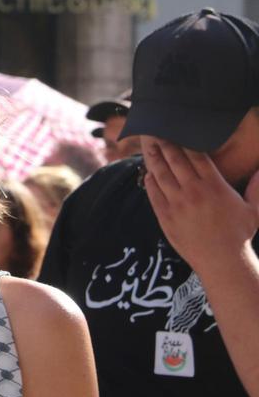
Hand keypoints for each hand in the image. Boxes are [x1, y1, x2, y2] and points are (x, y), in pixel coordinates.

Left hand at [142, 135, 258, 273]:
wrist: (222, 261)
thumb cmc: (239, 235)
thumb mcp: (254, 210)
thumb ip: (257, 188)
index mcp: (214, 186)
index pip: (196, 157)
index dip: (186, 144)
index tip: (179, 135)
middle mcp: (193, 191)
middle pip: (175, 161)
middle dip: (167, 147)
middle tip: (159, 136)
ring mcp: (177, 203)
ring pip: (161, 174)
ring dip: (154, 160)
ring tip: (150, 149)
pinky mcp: (165, 216)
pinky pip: (153, 194)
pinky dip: (149, 182)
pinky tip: (148, 175)